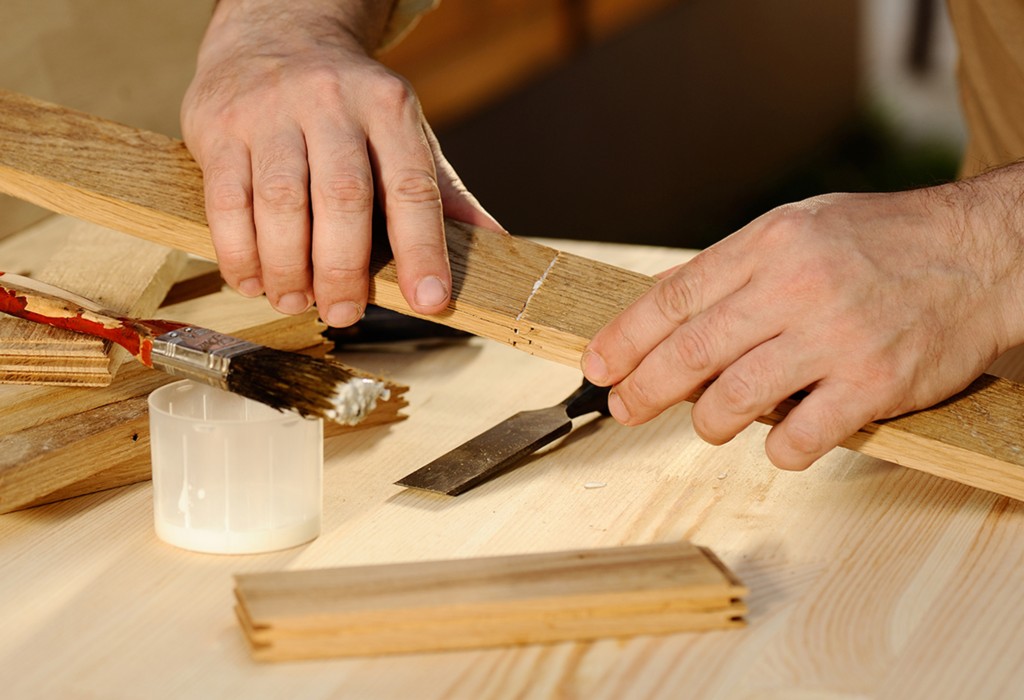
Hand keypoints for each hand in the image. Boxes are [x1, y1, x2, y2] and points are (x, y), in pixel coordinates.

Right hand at [180, 0, 500, 324]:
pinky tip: (253, 279)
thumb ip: (444, 192)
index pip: (412, 186)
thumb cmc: (352, 105)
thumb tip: (498, 244)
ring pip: (280, 201)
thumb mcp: (405, 132)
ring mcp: (270, 111)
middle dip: (344, 268)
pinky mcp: (218, 126)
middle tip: (345, 313)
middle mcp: (331, 102)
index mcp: (389, 107)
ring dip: (287, 267)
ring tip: (296, 300)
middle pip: (343, 197)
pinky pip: (226, 200)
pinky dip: (239, 251)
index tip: (430, 300)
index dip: (423, 249)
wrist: (277, 30)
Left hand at [582, 176, 1023, 469]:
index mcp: (770, 243)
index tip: (598, 365)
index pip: (674, 296)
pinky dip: (779, 449)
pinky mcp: (873, 384)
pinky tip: (782, 439)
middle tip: (624, 408)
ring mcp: (835, 337)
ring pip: (735, 399)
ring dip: (710, 422)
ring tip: (712, 423)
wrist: (983, 253)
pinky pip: (800, 437)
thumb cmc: (884, 242)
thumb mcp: (800, 227)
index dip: (625, 337)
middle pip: (690, 351)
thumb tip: (668, 312)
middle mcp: (797, 286)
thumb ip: (735, 270)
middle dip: (644, 388)